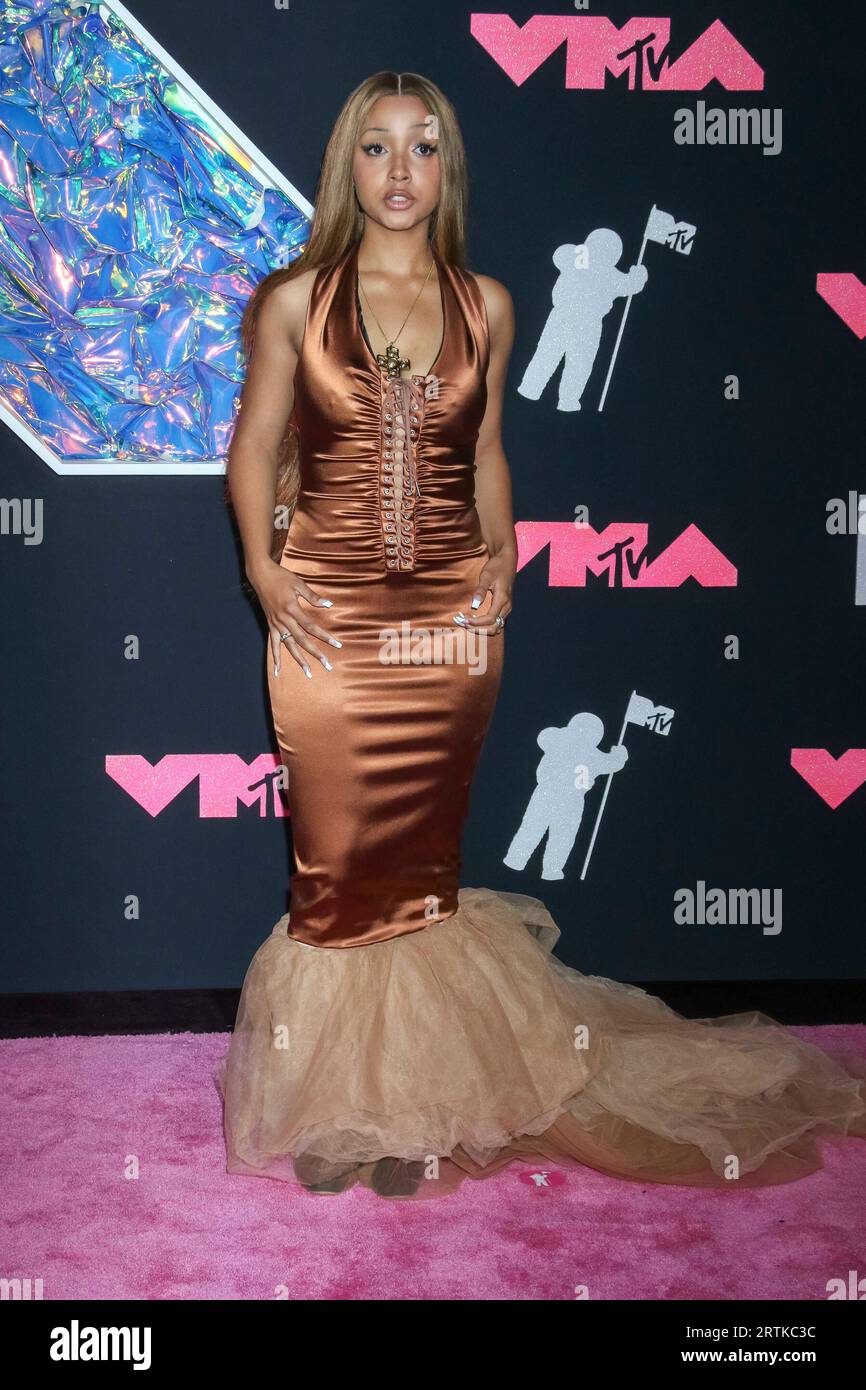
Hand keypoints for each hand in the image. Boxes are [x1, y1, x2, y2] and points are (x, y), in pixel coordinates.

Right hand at [250, 560, 340, 677]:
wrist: (260, 575)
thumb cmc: (281, 577)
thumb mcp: (298, 584)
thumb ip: (313, 597)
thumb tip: (329, 604)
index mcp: (292, 609)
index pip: (311, 627)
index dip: (325, 636)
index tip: (337, 644)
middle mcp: (284, 620)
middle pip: (303, 640)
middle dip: (316, 654)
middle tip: (328, 665)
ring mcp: (276, 624)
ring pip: (290, 646)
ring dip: (299, 660)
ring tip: (309, 672)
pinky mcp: (271, 626)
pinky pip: (274, 645)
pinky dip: (276, 658)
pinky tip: (278, 671)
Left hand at [453, 551, 514, 635]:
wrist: (507, 561)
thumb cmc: (496, 566)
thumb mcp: (486, 576)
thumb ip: (480, 590)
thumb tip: (475, 604)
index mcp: (502, 599)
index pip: (490, 619)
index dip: (477, 623)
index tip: (464, 620)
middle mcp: (507, 607)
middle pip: (494, 627)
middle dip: (479, 629)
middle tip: (464, 625)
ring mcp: (507, 608)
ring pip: (496, 626)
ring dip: (482, 628)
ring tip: (468, 624)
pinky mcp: (504, 607)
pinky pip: (496, 621)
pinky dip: (486, 625)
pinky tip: (476, 621)